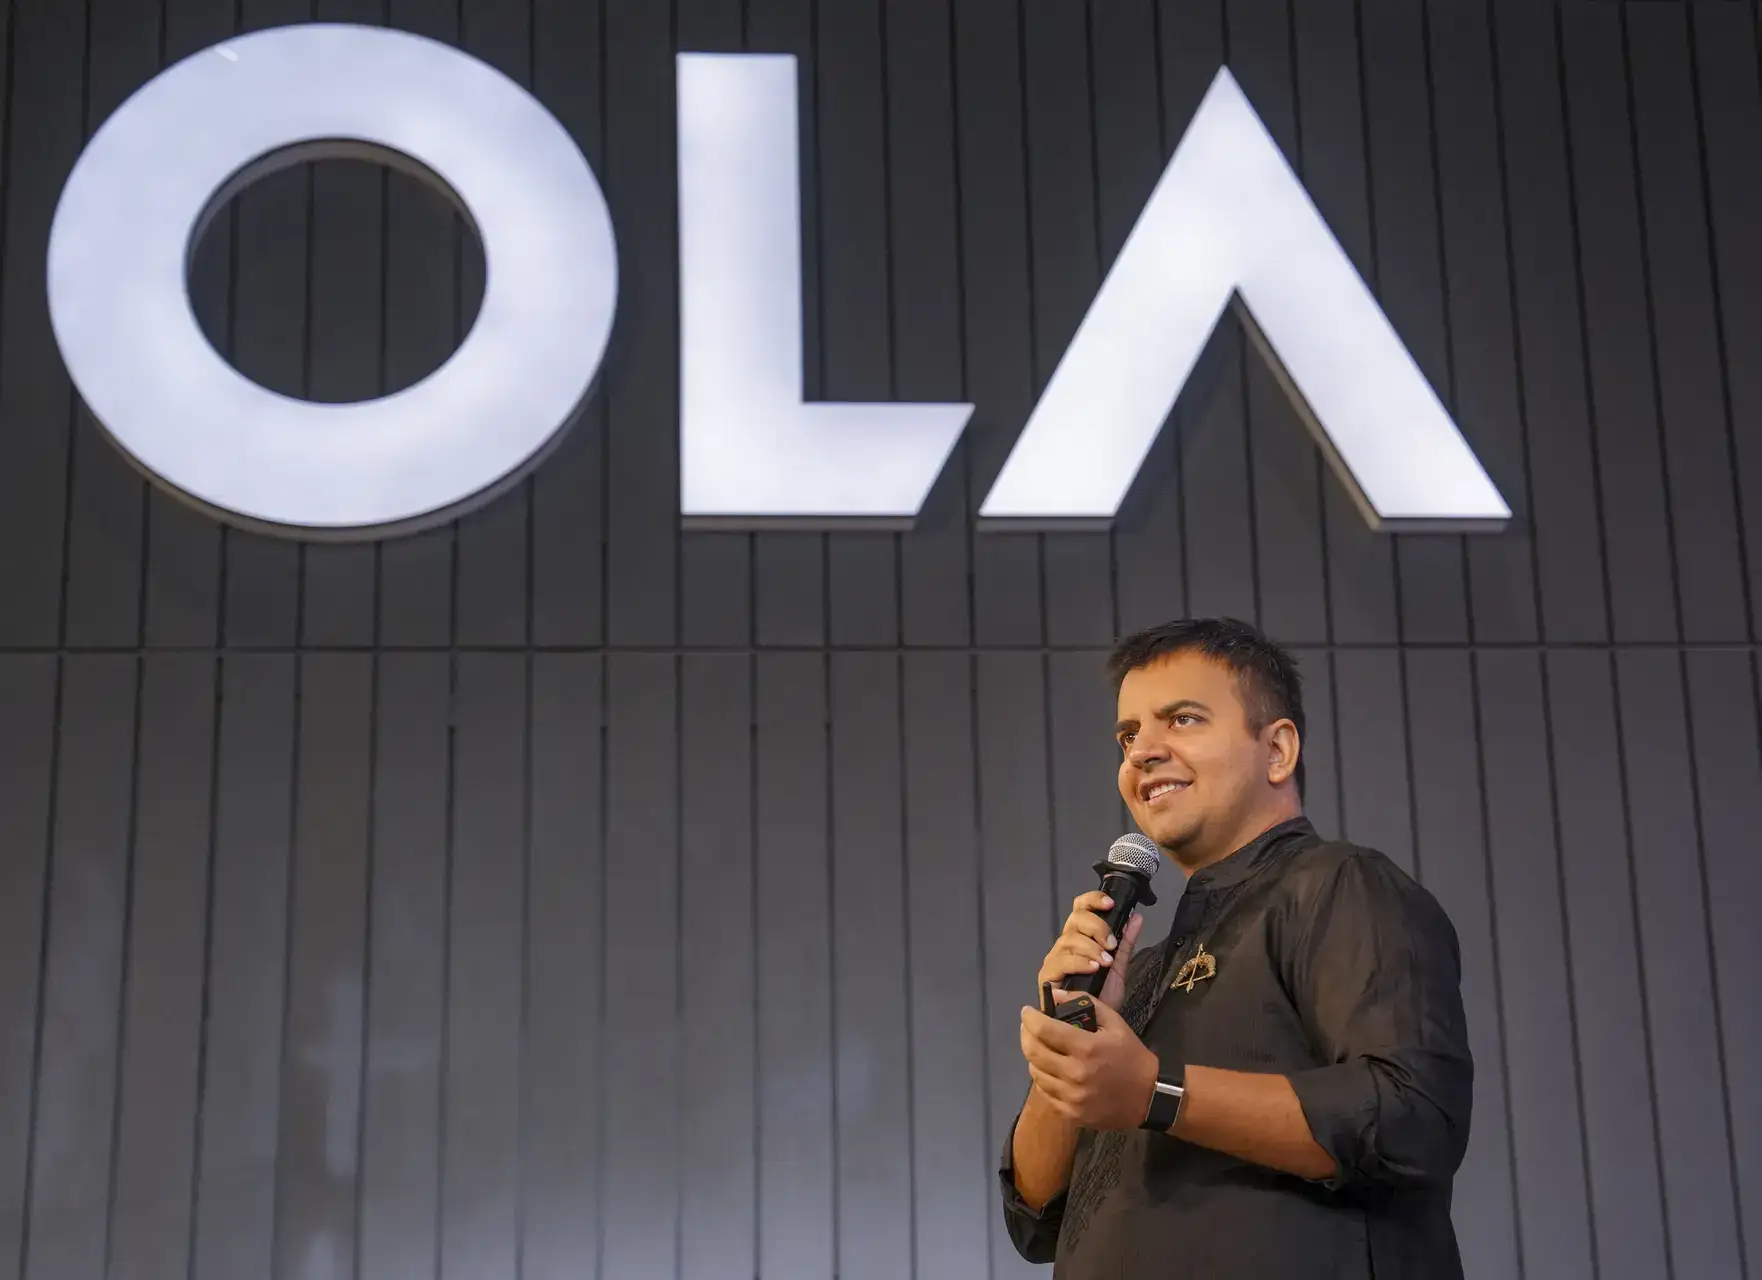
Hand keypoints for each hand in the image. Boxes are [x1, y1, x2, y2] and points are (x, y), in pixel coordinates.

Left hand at [1019, 994, 1158, 1131]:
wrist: (1149, 1097)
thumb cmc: (1131, 1056)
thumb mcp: (1115, 1022)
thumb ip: (1085, 1003)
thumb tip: (1055, 995)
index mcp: (1086, 1048)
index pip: (1044, 1030)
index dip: (1030, 1018)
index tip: (1027, 1011)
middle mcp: (1075, 1074)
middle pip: (1033, 1052)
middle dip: (1026, 1035)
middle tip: (1028, 1028)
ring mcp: (1071, 1097)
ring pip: (1036, 1073)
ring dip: (1034, 1057)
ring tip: (1041, 1048)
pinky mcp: (1071, 1114)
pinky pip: (1045, 1093)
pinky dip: (1043, 1078)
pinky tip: (1051, 1070)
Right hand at [1037, 893, 1144, 1008]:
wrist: (1092, 1028)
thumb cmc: (1101, 998)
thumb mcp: (1118, 968)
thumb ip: (1125, 943)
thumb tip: (1137, 917)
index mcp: (1081, 937)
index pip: (1081, 908)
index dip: (1093, 901)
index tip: (1110, 904)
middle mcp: (1065, 944)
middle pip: (1075, 919)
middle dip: (1097, 927)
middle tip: (1111, 944)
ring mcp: (1055, 958)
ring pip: (1069, 939)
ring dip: (1091, 948)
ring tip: (1105, 961)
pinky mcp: (1047, 976)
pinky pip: (1061, 961)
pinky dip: (1079, 962)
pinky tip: (1093, 968)